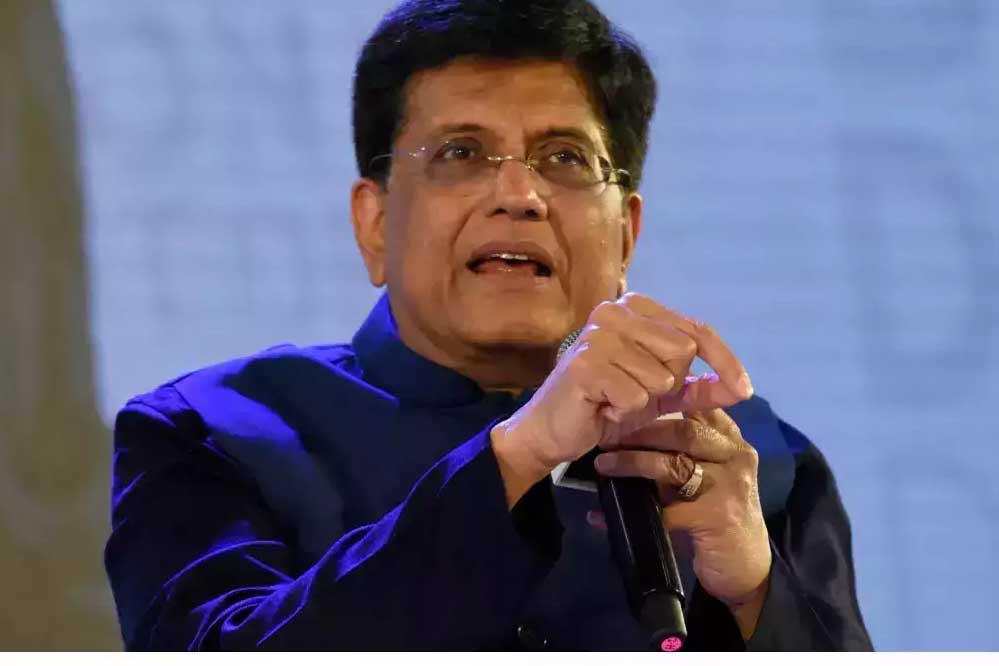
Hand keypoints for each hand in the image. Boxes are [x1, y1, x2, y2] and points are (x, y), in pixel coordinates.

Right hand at [490, 292, 753, 502]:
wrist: (554, 431)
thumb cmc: (608, 405)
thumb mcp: (663, 395)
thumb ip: (702, 387)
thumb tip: (745, 388)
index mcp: (636, 308)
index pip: (697, 329)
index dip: (725, 360)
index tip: (745, 389)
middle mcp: (616, 310)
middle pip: (683, 351)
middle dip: (667, 384)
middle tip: (633, 391)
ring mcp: (598, 334)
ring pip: (660, 377)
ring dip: (643, 401)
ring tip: (614, 400)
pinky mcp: (585, 363)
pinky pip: (636, 396)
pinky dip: (624, 411)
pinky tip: (602, 407)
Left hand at [594, 408, 771, 637]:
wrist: (746, 569)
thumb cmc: (720, 516)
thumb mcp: (708, 476)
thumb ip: (682, 452)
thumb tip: (628, 436)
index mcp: (733, 442)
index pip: (701, 408)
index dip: (665, 401)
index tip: (629, 404)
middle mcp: (736, 457)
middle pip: (684, 431)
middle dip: (641, 432)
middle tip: (607, 435)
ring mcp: (729, 486)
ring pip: (675, 465)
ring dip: (634, 462)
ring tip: (604, 465)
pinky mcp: (717, 517)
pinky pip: (666, 511)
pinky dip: (634, 511)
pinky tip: (605, 515)